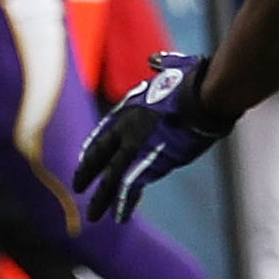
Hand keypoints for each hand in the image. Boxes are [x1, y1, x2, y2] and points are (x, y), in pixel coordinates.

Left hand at [73, 52, 228, 224]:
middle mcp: (127, 128)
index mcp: (132, 107)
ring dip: (102, 198)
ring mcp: (134, 147)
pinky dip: (124, 204)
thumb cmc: (195, 81)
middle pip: (101, 154)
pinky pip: (130, 189)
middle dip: (88, 171)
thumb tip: (154, 60)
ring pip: (111, 178)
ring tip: (92, 216)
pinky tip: (117, 218)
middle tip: (77, 185)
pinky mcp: (147, 164)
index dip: (95, 145)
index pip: (106, 129)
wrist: (202, 98)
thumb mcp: (174, 68)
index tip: (84, 156)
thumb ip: (162, 66)